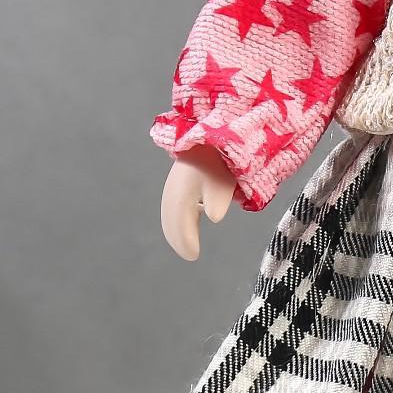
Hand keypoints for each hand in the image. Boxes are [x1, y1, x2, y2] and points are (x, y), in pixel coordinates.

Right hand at [161, 145, 235, 260]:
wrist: (213, 136)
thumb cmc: (219, 162)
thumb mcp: (221, 183)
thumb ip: (217, 202)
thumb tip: (214, 217)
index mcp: (179, 194)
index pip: (179, 224)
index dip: (185, 241)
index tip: (193, 256)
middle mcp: (172, 190)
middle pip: (170, 219)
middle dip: (177, 237)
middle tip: (189, 254)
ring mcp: (175, 183)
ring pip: (170, 210)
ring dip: (175, 227)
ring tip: (185, 241)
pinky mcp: (181, 178)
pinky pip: (175, 202)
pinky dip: (179, 215)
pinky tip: (192, 215)